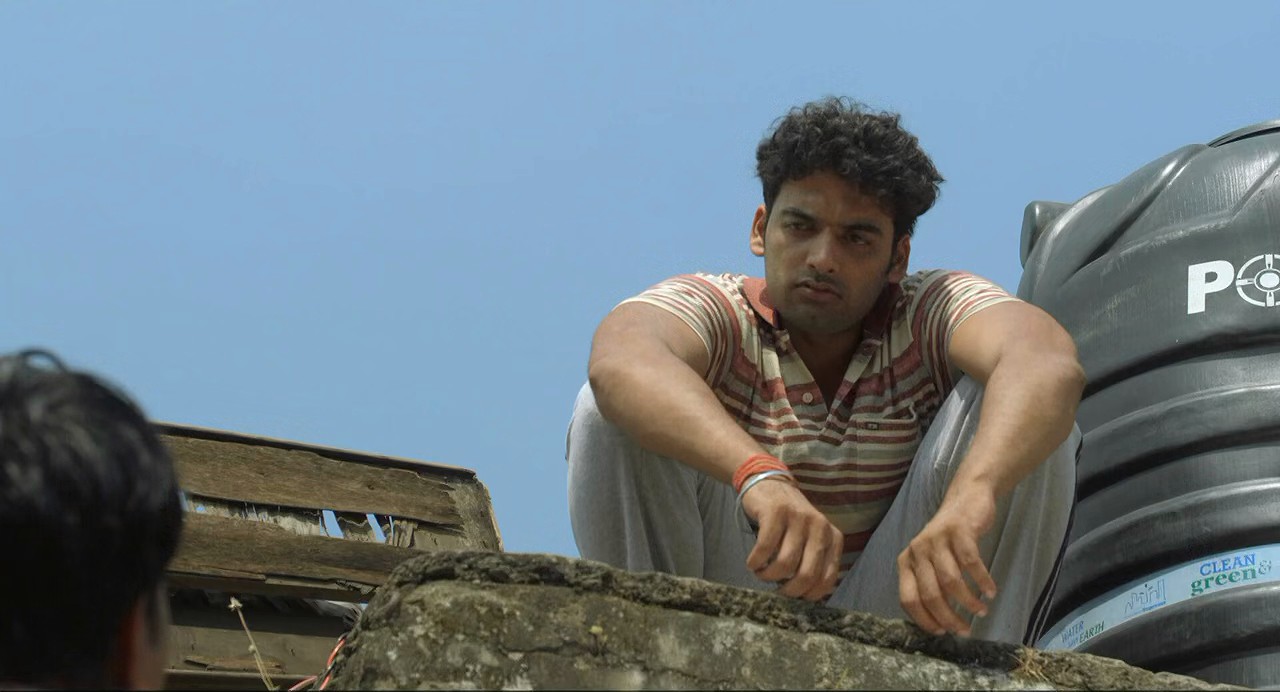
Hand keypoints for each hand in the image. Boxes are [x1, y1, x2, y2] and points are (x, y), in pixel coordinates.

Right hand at [740, 477, 843, 601]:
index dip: (809, 594)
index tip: (794, 596)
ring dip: (769, 576)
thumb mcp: (810, 538)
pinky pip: (765, 548)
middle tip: (777, 590)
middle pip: (807, 574)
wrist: (770, 483)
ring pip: (785, 563)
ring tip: (761, 573)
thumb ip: (813, 561)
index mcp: (833, 537)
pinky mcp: (776, 512)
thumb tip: (805, 596)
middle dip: (790, 590)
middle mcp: (820, 527)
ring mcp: (798, 518)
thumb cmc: (790, 520)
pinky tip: (752, 563)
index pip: (827, 578)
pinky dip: (756, 562)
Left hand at [896, 483, 997, 636]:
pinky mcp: (958, 531)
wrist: (966, 499)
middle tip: (965, 630)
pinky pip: (970, 563)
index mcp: (906, 562)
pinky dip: (982, 581)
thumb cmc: (949, 539)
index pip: (908, 599)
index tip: (943, 633)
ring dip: (968, 602)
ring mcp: (936, 539)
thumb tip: (941, 623)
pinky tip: (991, 591)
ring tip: (981, 611)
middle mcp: (916, 551)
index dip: (925, 619)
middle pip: (930, 594)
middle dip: (949, 617)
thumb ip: (932, 584)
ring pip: (950, 581)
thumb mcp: (933, 561)